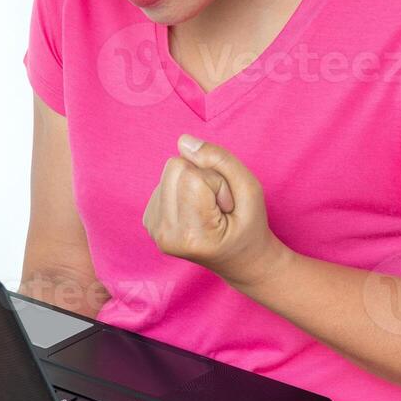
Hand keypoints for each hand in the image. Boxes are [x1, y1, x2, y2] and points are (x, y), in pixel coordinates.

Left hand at [142, 134, 286, 288]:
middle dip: (202, 177)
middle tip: (218, 206)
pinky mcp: (150, 221)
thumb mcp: (250, 190)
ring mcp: (154, 230)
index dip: (216, 181)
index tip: (228, 206)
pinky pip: (163, 182)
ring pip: (168, 172)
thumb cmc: (249, 226)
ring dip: (192, 182)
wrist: (241, 260)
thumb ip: (220, 160)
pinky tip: (195, 211)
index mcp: (191, 234)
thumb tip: (183, 141)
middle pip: (174, 167)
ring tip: (208, 210)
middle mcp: (165, 235)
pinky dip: (182, 189)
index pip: (190, 174)